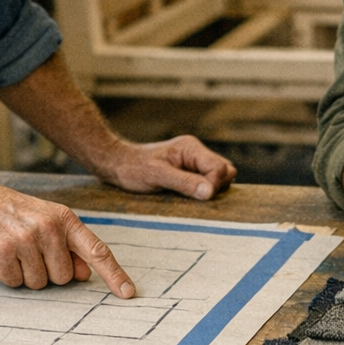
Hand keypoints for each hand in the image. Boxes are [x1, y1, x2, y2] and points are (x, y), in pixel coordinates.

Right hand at [0, 180, 136, 296]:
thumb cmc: (11, 213)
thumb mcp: (45, 220)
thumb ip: (69, 244)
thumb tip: (86, 273)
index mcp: (65, 218)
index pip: (97, 250)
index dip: (114, 274)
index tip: (128, 293)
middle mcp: (49, 228)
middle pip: (64, 278)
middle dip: (48, 272)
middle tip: (29, 251)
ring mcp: (25, 240)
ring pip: (39, 283)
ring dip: (26, 275)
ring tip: (14, 251)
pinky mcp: (3, 252)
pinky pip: (15, 283)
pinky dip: (7, 276)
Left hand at [94, 136, 236, 199]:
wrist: (118, 165)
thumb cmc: (134, 168)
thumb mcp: (158, 176)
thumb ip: (185, 182)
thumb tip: (210, 192)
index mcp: (191, 148)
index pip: (220, 168)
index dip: (214, 185)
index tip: (198, 196)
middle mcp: (196, 153)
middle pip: (225, 172)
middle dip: (215, 187)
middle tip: (192, 196)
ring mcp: (194, 162)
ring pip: (219, 178)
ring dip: (209, 190)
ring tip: (187, 195)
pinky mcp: (190, 172)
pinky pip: (207, 183)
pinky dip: (202, 191)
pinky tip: (186, 196)